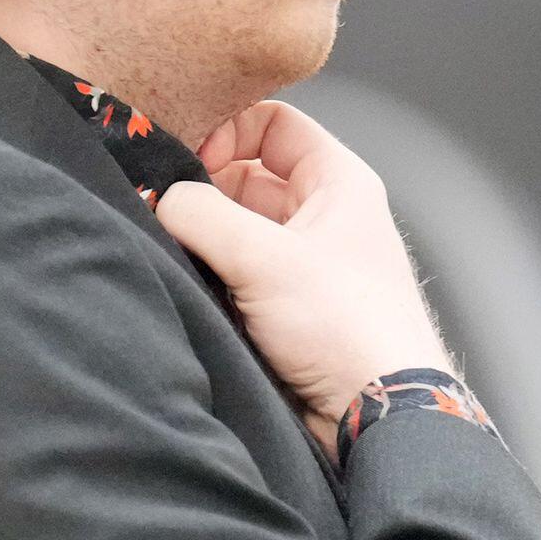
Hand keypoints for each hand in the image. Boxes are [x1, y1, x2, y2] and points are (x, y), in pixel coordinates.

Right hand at [150, 100, 448, 439]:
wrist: (377, 417)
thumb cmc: (350, 331)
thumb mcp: (265, 258)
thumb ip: (202, 215)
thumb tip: (163, 199)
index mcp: (338, 183)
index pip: (273, 123)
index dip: (227, 130)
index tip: (188, 162)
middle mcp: (323, 216)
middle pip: (245, 176)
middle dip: (203, 191)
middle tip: (166, 210)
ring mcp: (304, 264)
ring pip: (236, 228)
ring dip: (203, 238)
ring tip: (175, 252)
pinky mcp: (286, 307)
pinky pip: (236, 274)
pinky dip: (210, 275)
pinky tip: (188, 286)